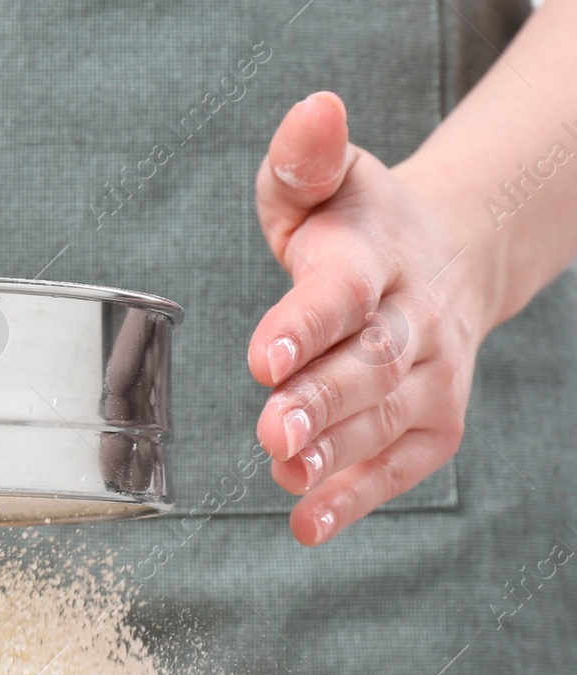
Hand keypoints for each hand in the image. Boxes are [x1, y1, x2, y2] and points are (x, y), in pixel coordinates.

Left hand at [250, 92, 497, 544]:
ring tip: (285, 474)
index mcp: (373, 257)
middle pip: (367, 365)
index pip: (341, 292)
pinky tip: (307, 523)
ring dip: (333, 454)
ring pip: (382, 421)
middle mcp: (411, 321)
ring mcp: (429, 378)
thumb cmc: (355, 227)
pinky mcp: (431, 426)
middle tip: (270, 431)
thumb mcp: (324, 182)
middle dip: (318, 402)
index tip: (264, 354)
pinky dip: (354, 498)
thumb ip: (303, 159)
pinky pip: (395, 467)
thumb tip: (312, 112)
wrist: (448, 257)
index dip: (304, 323)